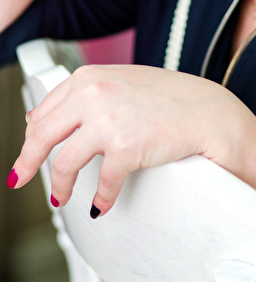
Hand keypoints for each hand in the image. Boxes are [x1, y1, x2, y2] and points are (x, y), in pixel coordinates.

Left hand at [11, 65, 255, 215]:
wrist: (208, 111)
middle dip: (28, 163)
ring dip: (60, 187)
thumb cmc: (171, 98)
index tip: (28, 151)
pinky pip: (102, 184)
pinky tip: (101, 204)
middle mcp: (94, 95)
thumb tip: (49, 120)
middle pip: (41, 136)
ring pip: (63, 164)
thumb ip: (87, 95)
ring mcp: (108, 121)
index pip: (43, 110)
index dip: (32, 137)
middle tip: (22, 177)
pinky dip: (100, 199)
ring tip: (62, 197)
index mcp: (89, 77)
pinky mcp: (126, 149)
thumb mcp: (121, 82)